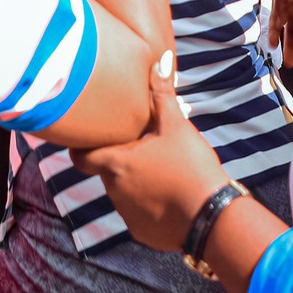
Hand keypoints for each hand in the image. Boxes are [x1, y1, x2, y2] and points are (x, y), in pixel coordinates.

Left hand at [69, 53, 228, 251]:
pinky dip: (150, 204)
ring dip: (136, 181)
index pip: (80, 156)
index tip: (88, 138)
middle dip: (122, 159)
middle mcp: (114, 191)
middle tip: (146, 147)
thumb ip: (162, 94)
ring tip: (164, 171)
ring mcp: (127, 214)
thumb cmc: (191, 167)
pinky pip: (139, 213)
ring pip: (124, 192)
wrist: (212, 218)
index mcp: (116, 163)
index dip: (80, 146)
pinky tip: (171, 195)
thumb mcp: (177, 126)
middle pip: (107, 171)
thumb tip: (159, 60)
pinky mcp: (142, 232)